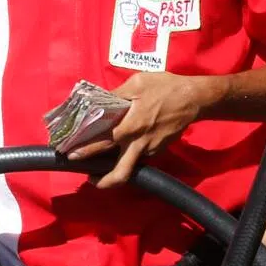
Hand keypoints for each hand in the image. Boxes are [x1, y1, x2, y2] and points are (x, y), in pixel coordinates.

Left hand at [68, 72, 210, 188]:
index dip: (86, 152)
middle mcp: (139, 143)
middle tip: (90, 178)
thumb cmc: (164, 88)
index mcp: (130, 127)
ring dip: (116, 170)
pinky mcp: (159, 151)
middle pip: (120, 174)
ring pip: (130, 168)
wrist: (194, 99)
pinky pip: (140, 157)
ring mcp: (150, 150)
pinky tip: (124, 148)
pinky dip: (129, 156)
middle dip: (103, 181)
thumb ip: (116, 95)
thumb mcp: (137, 83)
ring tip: (103, 167)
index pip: (102, 144)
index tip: (72, 156)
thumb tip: (98, 101)